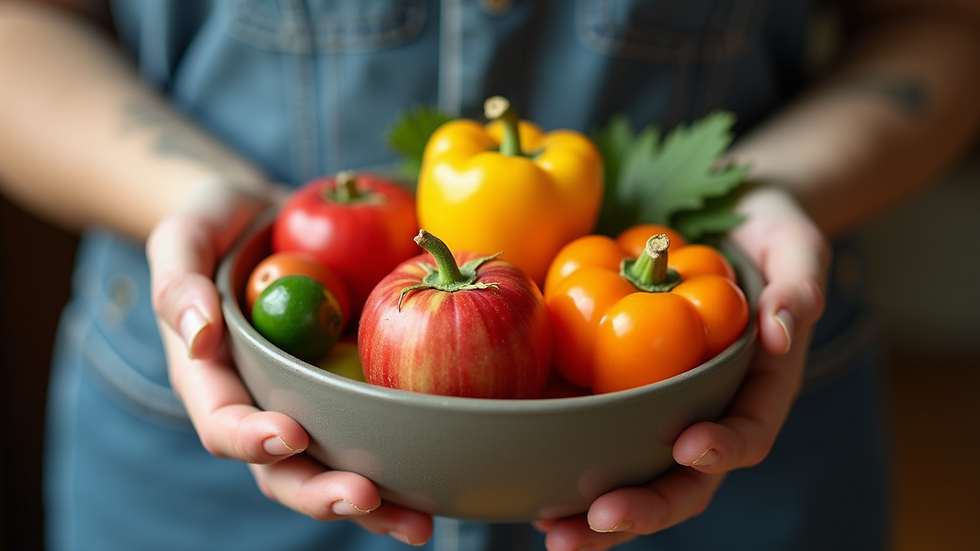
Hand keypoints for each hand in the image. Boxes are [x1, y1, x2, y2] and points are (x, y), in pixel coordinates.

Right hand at [146, 178, 433, 545]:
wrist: (269, 217)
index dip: (252, 438)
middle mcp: (262, 404)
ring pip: (336, 468)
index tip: (292, 435)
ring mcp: (310, 404)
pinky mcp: (352, 392)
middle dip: (323, 493)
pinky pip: (376, 432)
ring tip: (420, 524)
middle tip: (367, 499)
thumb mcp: (186, 235)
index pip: (223, 422)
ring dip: (374, 506)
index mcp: (214, 380)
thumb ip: (180, 282)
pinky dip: (407, 460)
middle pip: (285, 470)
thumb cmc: (219, 224)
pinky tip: (445, 478)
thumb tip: (199, 339)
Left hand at [535, 185, 828, 549]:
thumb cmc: (767, 231)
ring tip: (550, 532)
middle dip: (644, 508)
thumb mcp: (795, 245)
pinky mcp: (618, 391)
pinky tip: (528, 488)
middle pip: (683, 478)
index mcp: (757, 389)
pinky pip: (593, 435)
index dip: (722, 448)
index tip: (689, 445)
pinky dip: (564, 466)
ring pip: (633, 475)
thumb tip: (781, 331)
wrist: (724, 216)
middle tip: (598, 520)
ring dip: (594, 514)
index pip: (747, 433)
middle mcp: (707, 410)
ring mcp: (661, 408)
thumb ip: (797, 286)